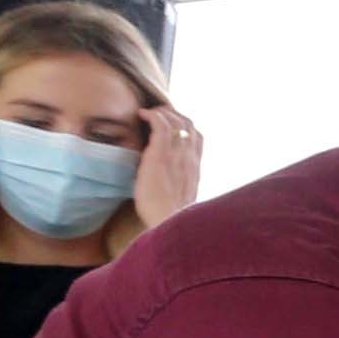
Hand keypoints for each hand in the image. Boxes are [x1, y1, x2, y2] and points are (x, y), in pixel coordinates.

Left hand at [129, 104, 202, 227]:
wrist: (169, 225)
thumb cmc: (171, 219)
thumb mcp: (180, 200)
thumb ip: (178, 187)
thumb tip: (168, 187)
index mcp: (195, 168)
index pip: (197, 137)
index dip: (185, 126)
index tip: (170, 124)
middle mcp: (190, 158)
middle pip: (189, 125)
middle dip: (173, 114)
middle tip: (155, 115)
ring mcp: (177, 155)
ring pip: (177, 121)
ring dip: (161, 112)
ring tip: (147, 113)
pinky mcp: (161, 154)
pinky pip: (161, 125)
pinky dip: (152, 115)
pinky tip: (141, 114)